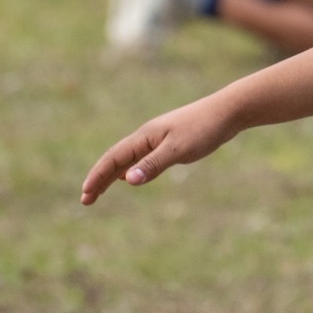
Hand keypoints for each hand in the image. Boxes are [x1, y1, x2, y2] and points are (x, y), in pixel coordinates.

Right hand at [81, 91, 239, 203]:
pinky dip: (130, 170)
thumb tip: (127, 180)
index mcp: (144, 136)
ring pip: (127, 159)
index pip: (113, 158)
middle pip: (116, 159)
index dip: (97, 176)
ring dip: (112, 175)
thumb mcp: (178, 150)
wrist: (227, 112)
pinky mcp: (169, 143)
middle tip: (86, 200)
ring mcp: (157, 139)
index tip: (85, 195)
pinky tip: (129, 177)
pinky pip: (140, 158)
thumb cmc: (203, 129)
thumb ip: (153, 165)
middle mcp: (147, 137)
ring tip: (99, 191)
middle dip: (99, 179)